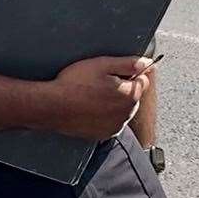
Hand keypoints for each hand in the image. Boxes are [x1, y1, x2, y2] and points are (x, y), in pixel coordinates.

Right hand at [38, 56, 152, 140]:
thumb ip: (128, 63)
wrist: (52, 106)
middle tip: (99, 83)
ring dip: (114, 103)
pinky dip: (105, 115)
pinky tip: (90, 108)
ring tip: (92, 95)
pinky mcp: (104, 134)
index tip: (112, 72)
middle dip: (122, 88)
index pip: (143, 80)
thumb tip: (146, 62)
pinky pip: (111, 121)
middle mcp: (126, 114)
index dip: (129, 73)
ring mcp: (115, 126)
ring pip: (122, 109)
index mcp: (130, 96)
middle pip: (133, 96)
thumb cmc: (74, 84)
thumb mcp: (102, 65)